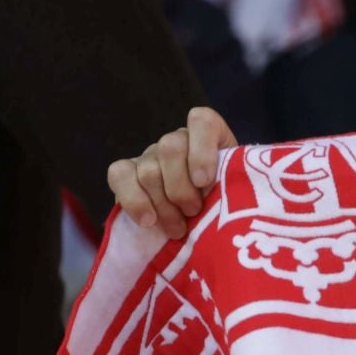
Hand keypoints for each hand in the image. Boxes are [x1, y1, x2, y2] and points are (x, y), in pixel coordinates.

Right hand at [106, 106, 237, 238]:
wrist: (200, 233)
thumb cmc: (224, 213)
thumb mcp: (237, 199)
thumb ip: (235, 189)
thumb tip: (228, 197)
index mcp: (209, 138)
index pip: (202, 121)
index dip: (201, 149)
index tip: (204, 182)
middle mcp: (178, 142)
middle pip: (170, 148)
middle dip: (181, 188)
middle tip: (194, 213)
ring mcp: (150, 156)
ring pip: (148, 170)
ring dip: (163, 205)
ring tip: (178, 229)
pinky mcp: (126, 173)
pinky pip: (118, 174)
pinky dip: (134, 200)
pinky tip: (148, 221)